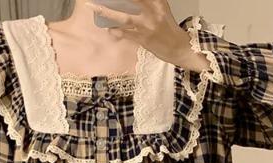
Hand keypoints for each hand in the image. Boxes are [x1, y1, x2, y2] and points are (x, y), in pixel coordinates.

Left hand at [84, 0, 209, 71]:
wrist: (179, 48)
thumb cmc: (167, 27)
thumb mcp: (161, 8)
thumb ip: (148, 1)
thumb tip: (131, 2)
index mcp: (157, 2)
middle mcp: (152, 11)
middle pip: (130, 0)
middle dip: (112, 0)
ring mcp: (147, 26)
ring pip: (124, 17)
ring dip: (106, 13)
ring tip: (93, 7)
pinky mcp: (144, 39)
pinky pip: (126, 34)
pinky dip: (116, 31)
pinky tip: (108, 29)